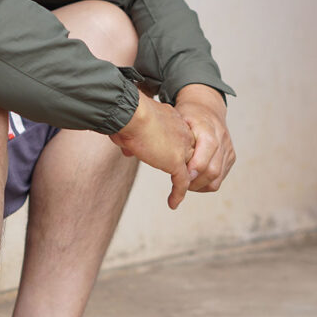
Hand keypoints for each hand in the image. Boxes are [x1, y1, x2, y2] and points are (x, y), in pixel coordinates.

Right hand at [109, 91, 194, 209]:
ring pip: (191, 169)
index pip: (180, 136)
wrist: (131, 113)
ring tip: (179, 193)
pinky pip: (182, 182)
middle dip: (187, 165)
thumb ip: (132, 140)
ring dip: (186, 182)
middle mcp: (182, 131)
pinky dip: (178, 194)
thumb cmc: (126, 115)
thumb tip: (127, 151)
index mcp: (172, 118)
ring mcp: (181, 147)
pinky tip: (173, 203)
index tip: (168, 156)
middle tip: (181, 178)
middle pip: (191, 152)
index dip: (175, 147)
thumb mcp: (130, 127)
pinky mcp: (176, 162)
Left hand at [175, 84, 234, 192]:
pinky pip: (220, 177)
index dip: (192, 169)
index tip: (179, 178)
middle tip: (179, 186)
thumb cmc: (188, 114)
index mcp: (207, 127)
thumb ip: (170, 136)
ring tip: (185, 185)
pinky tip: (193, 180)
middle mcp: (221, 138)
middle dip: (194, 183)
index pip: (204, 155)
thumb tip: (145, 152)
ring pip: (217, 178)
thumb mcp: (176, 118)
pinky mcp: (230, 156)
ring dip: (200, 186)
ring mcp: (228, 148)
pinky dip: (206, 183)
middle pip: (212, 170)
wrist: (207, 107)